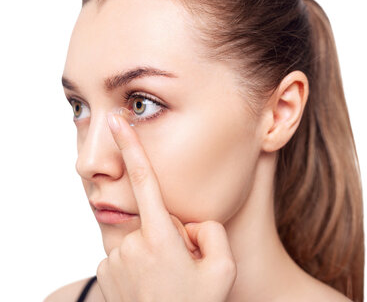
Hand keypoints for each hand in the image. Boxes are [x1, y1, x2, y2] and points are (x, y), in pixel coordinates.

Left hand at [96, 112, 236, 301]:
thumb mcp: (222, 266)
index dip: (131, 147)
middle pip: (157, 216)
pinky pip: (129, 252)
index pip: (144, 180)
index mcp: (160, 237)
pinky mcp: (106, 270)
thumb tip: (188, 222)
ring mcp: (115, 259)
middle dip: (173, 230)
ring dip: (159, 247)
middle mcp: (132, 244)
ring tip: (169, 276)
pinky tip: (153, 282)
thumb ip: (210, 229)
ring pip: (143, 236)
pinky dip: (143, 260)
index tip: (117, 122)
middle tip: (184, 263)